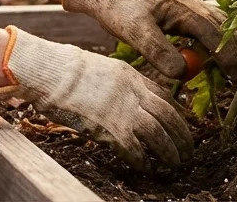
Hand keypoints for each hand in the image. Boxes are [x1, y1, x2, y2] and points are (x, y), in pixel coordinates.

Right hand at [0, 27, 192, 170]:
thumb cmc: (63, 69)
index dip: (177, 113)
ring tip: (175, 164)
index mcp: (131, 76)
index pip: (164, 96)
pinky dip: (142, 161)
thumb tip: (122, 96)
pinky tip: (145, 168)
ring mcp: (123, 111)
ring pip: (158, 135)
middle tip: (187, 151)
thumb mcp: (100, 68)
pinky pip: (135, 150)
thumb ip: (117, 83)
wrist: (48, 72)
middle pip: (168, 117)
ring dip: (169, 152)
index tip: (182, 124)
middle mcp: (133, 93)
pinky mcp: (110, 130)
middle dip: (182, 136)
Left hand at [62, 0, 236, 79]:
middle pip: (224, 27)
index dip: (226, 56)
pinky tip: (221, 55)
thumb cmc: (118, 9)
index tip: (234, 77)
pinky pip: (210, 23)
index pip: (214, 32)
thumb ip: (158, 51)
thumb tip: (184, 73)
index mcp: (182, 4)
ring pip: (220, 24)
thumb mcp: (134, 32)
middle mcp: (191, 1)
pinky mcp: (185, 9)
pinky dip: (219, 38)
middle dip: (236, 52)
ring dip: (230, 45)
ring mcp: (190, 3)